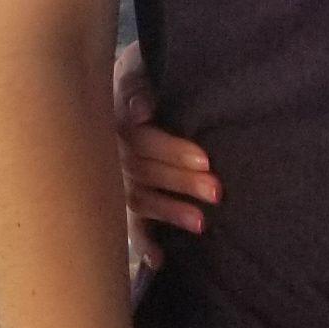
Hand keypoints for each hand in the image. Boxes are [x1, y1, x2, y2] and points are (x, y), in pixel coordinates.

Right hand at [113, 44, 221, 265]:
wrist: (120, 80)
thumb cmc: (141, 72)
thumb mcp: (139, 66)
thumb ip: (139, 84)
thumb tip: (141, 111)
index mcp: (114, 118)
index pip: (141, 140)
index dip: (172, 151)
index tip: (205, 159)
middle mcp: (110, 152)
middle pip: (144, 172)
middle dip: (181, 182)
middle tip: (218, 189)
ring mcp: (115, 177)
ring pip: (140, 198)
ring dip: (170, 211)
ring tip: (202, 223)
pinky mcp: (124, 196)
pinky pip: (130, 222)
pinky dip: (144, 242)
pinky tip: (159, 261)